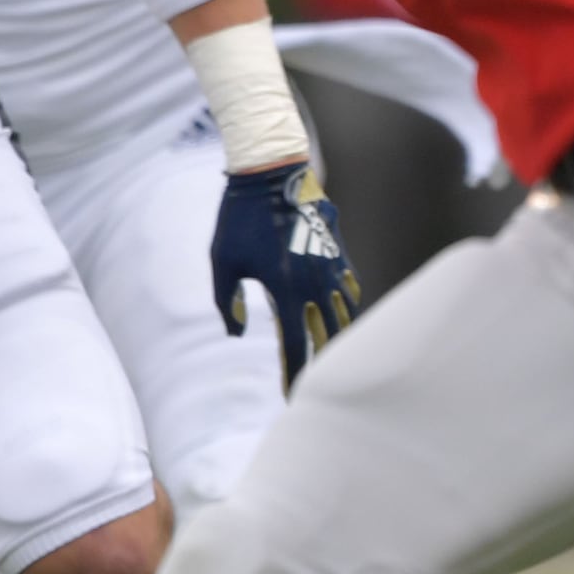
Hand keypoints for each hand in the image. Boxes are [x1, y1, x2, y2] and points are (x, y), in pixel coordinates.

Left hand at [212, 162, 360, 387]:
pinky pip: (350, 288)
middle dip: (323, 364)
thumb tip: (236, 332)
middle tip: (314, 383)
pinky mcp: (338, 253)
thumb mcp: (222, 263)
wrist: (271, 175)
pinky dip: (348, 306)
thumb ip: (226, 303)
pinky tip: (341, 313)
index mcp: (287, 292)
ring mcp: (332, 268)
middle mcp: (316, 285)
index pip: (296, 347)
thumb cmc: (240, 220)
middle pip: (329, 338)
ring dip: (339, 338)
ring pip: (347, 315)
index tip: (291, 397)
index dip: (294, 376)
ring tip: (333, 355)